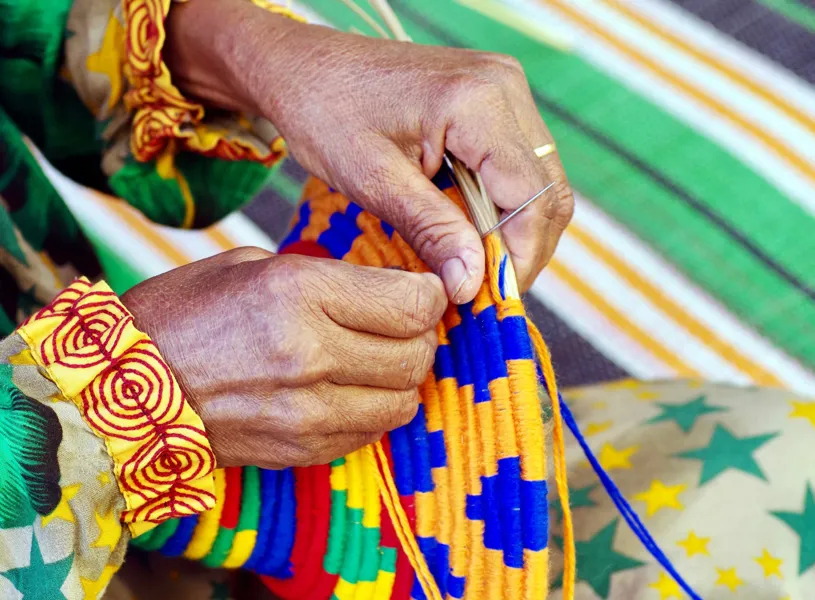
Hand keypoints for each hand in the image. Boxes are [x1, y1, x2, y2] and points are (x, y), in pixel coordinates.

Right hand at [121, 248, 445, 468]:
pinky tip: (350, 389)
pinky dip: (375, 408)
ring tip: (376, 357)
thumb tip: (387, 288)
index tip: (424, 290)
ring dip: (402, 377)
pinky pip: (373, 431)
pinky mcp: (303, 449)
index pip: (411, 304)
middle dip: (422, 334)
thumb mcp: (253, 268)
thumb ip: (329, 277)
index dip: (431, 295)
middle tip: (402, 322)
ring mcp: (308, 411)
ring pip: (404, 400)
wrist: (124, 395)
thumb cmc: (182, 317)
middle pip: (417, 353)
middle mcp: (310, 354)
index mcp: (298, 292)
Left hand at [165, 0, 573, 302]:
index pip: (530, 197)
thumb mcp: (374, 179)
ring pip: (540, 181)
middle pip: (547, 191)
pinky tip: (470, 231)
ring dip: (515, 230)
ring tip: (474, 266)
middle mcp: (505, 87)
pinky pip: (518, 165)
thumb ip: (431, 229)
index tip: (487, 299)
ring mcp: (504, 89)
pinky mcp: (494, 99)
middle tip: (482, 290)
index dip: (518, 257)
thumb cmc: (325, 112)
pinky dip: (503, 205)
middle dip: (523, 249)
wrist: (302, 66)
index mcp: (478, 101)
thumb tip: (471, 284)